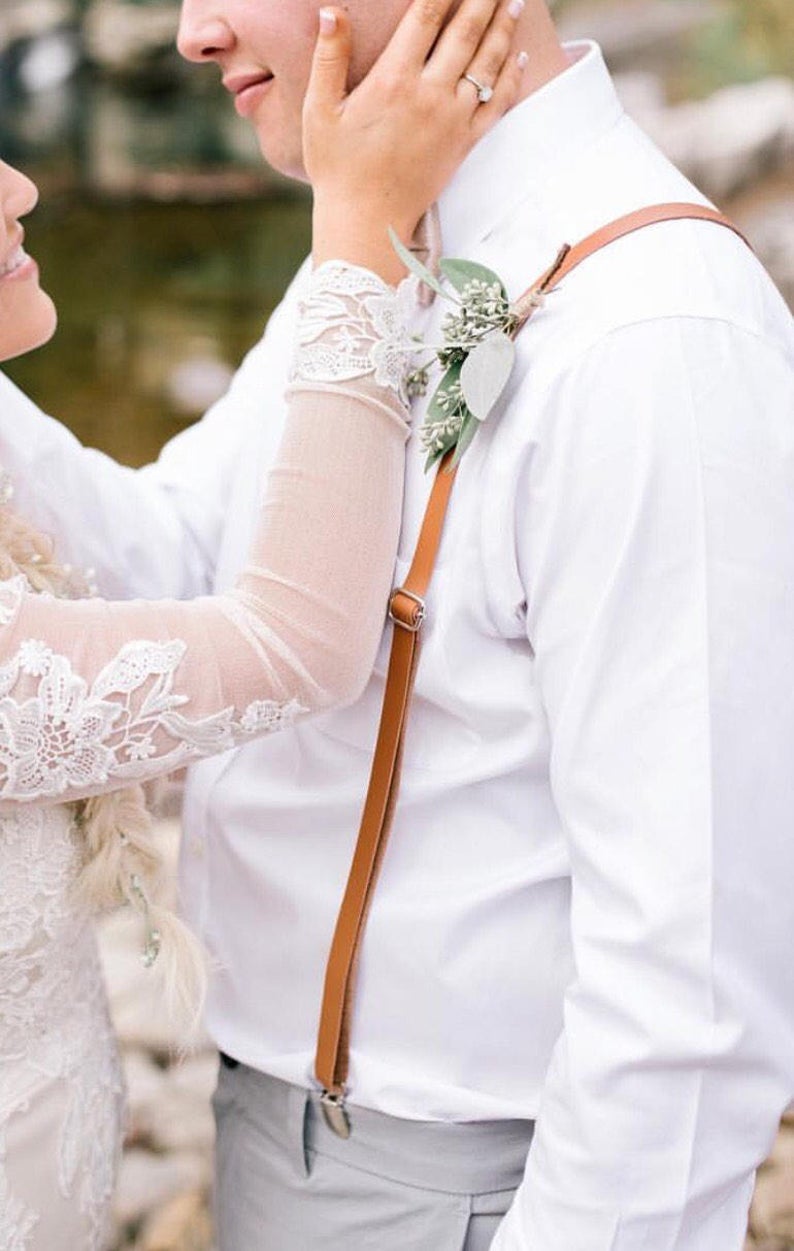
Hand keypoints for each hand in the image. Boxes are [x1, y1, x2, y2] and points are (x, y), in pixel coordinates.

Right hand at [304, 0, 526, 283]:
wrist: (367, 222)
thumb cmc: (337, 168)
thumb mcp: (319, 111)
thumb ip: (328, 58)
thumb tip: (330, 11)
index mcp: (393, 79)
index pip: (427, 14)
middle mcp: (429, 94)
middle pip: (466, 30)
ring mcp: (452, 119)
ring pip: (487, 62)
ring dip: (504, 26)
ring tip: (515, 1)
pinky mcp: (465, 143)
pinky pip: (497, 103)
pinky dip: (511, 76)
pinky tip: (519, 55)